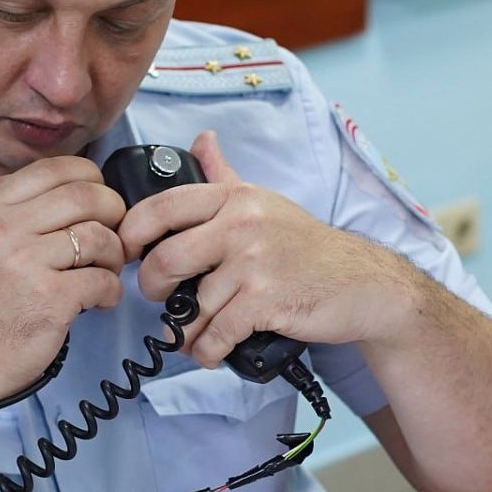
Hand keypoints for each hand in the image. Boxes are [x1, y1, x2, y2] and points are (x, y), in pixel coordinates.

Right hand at [0, 156, 126, 389]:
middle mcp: (3, 228)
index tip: (97, 200)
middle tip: (113, 234)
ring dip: (114, 254)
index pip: (54, 168)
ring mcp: (25, 263)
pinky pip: (102, 279)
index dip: (90, 179)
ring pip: (98, 235)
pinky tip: (100, 299)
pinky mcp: (49, 298)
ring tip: (105, 270)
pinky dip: (111, 290)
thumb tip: (44, 183)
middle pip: (84, 194)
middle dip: (113, 212)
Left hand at [119, 131, 414, 367]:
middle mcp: (241, 223)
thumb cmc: (306, 246)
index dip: (132, 234)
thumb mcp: (263, 202)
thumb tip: (202, 140)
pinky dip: (207, 350)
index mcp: (234, 198)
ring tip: (192, 335)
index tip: (129, 254)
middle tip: (161, 299)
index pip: (162, 207)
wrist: (362, 284)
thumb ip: (225, 175)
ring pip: (192, 304)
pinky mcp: (266, 299)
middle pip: (165, 259)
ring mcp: (254, 262)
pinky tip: (210, 351)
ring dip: (185, 330)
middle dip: (152, 288)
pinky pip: (217, 332)